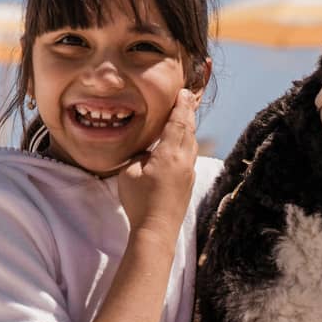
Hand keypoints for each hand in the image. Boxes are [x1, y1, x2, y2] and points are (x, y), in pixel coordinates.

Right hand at [119, 88, 200, 228]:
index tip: (183, 91)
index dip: (181, 106)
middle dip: (187, 112)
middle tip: (187, 97)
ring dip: (189, 128)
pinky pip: (190, 156)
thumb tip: (148, 153)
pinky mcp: (188, 184)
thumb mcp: (130, 172)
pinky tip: (182, 145)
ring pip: (192, 144)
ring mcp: (189, 173)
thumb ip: (139, 156)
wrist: (157, 230)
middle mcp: (184, 160)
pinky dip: (187, 144)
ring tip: (185, 118)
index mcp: (170, 153)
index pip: (178, 122)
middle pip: (189, 130)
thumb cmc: (140, 201)